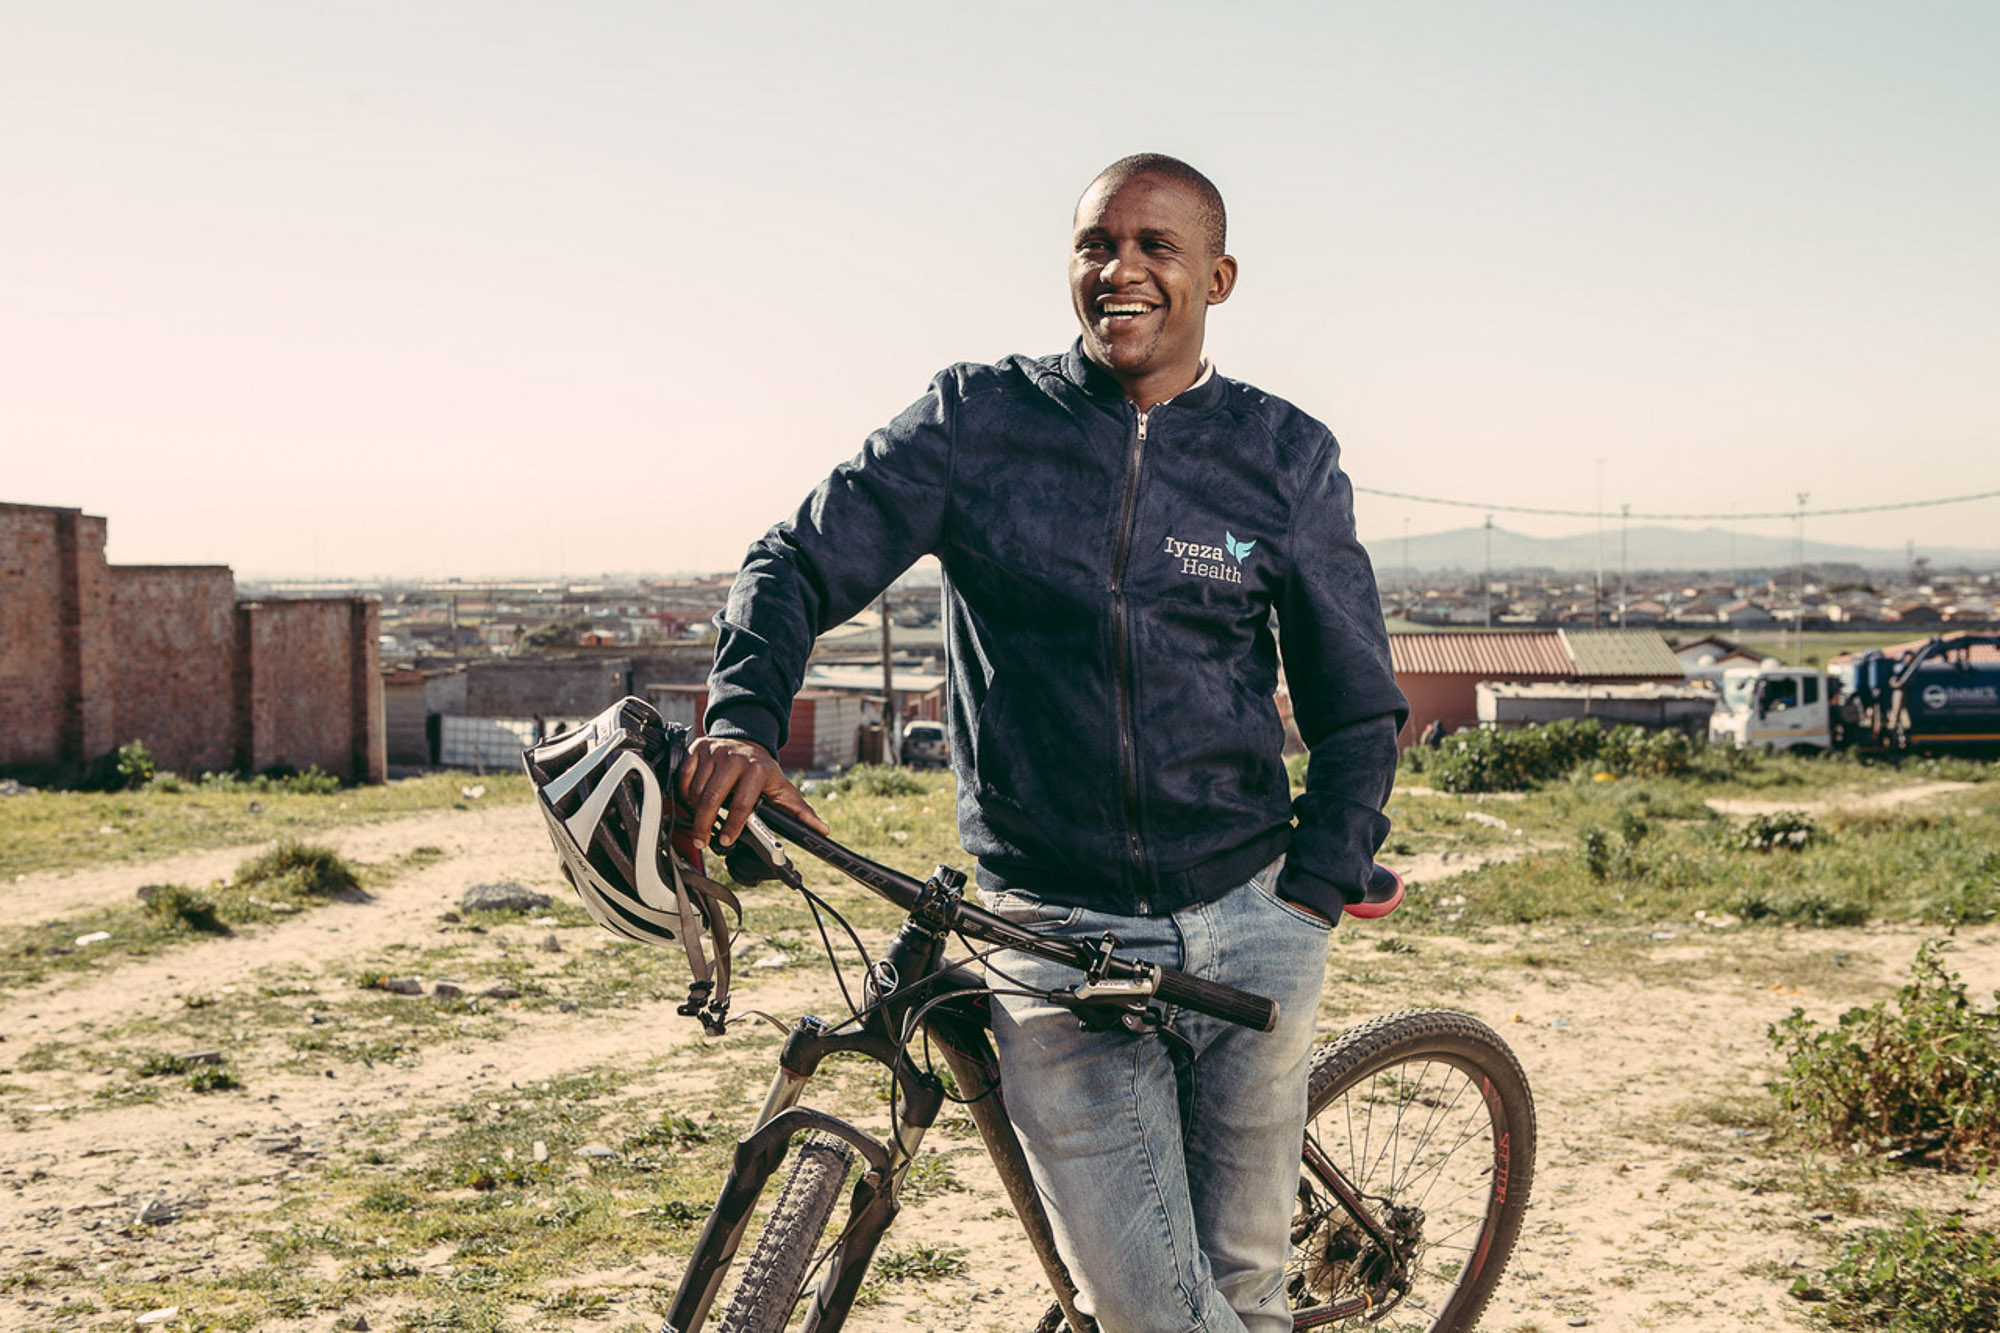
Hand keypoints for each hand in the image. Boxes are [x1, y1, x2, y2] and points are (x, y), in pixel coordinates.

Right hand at [677, 735, 827, 849]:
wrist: (747, 741)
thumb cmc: (763, 771)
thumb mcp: (783, 789)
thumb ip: (801, 812)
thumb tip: (823, 830)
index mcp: (757, 770)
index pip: (741, 804)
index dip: (732, 826)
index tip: (726, 840)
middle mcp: (735, 758)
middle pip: (711, 799)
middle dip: (705, 825)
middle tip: (703, 840)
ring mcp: (715, 752)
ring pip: (695, 790)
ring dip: (694, 810)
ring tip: (701, 821)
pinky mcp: (698, 748)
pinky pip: (683, 777)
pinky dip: (684, 793)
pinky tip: (692, 801)